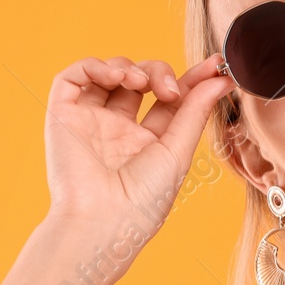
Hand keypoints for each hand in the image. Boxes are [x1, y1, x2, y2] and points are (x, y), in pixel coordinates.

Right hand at [42, 52, 234, 233]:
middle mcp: (118, 129)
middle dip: (160, 72)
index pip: (170, 99)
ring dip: (131, 66)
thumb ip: (196, 112)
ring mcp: (90, 121)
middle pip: (141, 80)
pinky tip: (117, 77)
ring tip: (141, 83)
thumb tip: (222, 80)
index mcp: (147, 142)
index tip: (215, 66)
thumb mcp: (178, 151)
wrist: (102, 219)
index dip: (191, 78)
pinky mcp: (63, 115)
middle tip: (170, 90)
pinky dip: (95, 66)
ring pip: (110, 73)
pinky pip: (73, 76)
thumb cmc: (143, 199)